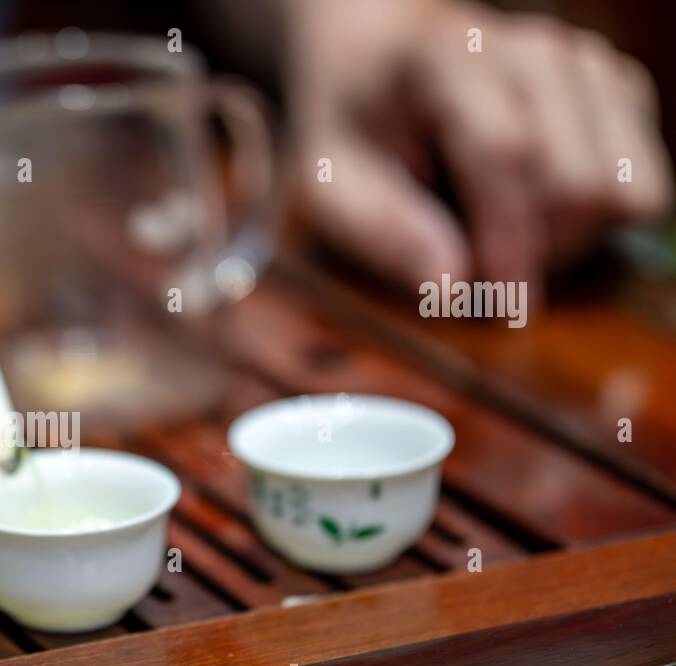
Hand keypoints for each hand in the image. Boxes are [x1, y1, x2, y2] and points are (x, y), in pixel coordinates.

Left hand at [287, 0, 672, 288]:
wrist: (385, 58)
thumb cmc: (357, 130)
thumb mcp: (333, 186)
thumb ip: (384, 233)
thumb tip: (451, 289)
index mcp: (452, 62)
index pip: (509, 155)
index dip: (510, 241)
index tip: (501, 306)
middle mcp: (535, 51)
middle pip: (579, 182)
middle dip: (535, 248)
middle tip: (482, 262)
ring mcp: (586, 67)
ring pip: (625, 187)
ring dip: (572, 238)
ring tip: (508, 235)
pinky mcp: (616, 91)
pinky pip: (641, 184)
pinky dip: (594, 217)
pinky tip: (536, 208)